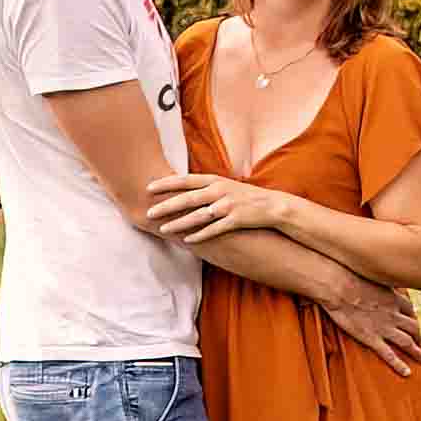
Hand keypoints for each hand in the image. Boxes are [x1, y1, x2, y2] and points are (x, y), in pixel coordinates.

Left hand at [135, 174, 255, 247]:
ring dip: (179, 223)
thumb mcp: (224, 186)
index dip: (166, 184)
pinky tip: (187, 241)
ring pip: (198, 215)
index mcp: (215, 180)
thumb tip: (182, 190)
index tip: (149, 188)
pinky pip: (214, 229)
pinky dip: (200, 235)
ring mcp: (228, 205)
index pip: (185, 180)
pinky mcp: (236, 220)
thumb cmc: (244, 197)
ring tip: (163, 230)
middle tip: (149, 212)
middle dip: (167, 206)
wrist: (272, 206)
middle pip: (187, 198)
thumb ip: (205, 187)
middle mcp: (219, 191)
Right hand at [328, 279, 420, 373]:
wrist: (339, 287)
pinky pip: (389, 355)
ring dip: (417, 352)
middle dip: (419, 337)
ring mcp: (384, 328)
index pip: (410, 311)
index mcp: (394, 299)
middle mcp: (394, 314)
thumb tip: (378, 281)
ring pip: (407, 342)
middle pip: (413, 328)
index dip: (414, 319)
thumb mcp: (372, 277)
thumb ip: (379, 284)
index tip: (414, 325)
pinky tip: (407, 373)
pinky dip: (399, 365)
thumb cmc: (350, 277)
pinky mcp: (371, 338)